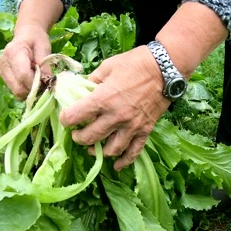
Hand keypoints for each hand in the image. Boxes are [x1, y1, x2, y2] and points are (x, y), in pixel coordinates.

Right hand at [0, 24, 52, 99]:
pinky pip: (14, 89)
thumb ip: (45, 66)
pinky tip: (30, 80)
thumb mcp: (44, 49)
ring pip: (15, 91)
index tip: (47, 83)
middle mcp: (3, 63)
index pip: (23, 76)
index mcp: (14, 52)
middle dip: (32, 90)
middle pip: (17, 87)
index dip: (36, 84)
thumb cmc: (36, 40)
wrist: (26, 34)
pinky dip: (24, 88)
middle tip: (43, 84)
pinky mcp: (2, 75)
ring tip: (37, 80)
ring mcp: (1, 70)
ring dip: (28, 90)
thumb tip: (47, 82)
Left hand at [59, 45, 170, 170]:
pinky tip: (116, 166)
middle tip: (77, 134)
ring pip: (110, 150)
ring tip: (94, 146)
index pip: (74, 117)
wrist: (164, 68)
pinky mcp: (145, 130)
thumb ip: (92, 81)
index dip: (65, 118)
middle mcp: (115, 117)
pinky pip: (134, 152)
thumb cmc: (135, 64)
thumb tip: (81, 89)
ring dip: (98, 151)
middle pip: (89, 138)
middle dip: (79, 138)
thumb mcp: (107, 67)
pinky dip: (124, 161)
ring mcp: (131, 126)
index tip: (66, 118)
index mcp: (102, 99)